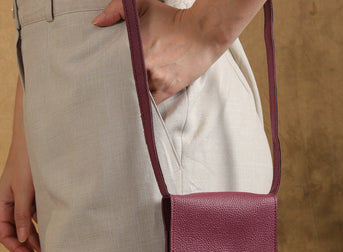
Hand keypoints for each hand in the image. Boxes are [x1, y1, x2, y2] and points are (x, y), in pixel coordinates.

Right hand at [0, 129, 42, 251]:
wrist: (39, 141)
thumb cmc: (27, 162)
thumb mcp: (24, 190)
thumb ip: (22, 214)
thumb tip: (22, 239)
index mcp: (1, 202)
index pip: (4, 233)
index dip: (17, 249)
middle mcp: (11, 203)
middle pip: (17, 234)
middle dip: (28, 251)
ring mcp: (24, 201)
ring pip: (28, 227)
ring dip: (38, 242)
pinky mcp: (36, 197)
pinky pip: (38, 218)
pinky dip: (45, 229)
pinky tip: (55, 238)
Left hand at [91, 0, 224, 104]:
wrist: (203, 33)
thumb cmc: (172, 19)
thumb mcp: (144, 6)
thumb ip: (118, 10)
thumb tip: (97, 22)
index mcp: (136, 47)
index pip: (111, 65)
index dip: (102, 72)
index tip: (95, 76)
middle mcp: (145, 67)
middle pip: (120, 83)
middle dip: (112, 86)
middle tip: (101, 91)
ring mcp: (157, 81)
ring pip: (135, 95)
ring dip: (127, 97)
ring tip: (116, 101)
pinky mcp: (167, 90)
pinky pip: (149, 104)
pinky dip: (142, 104)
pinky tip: (133, 106)